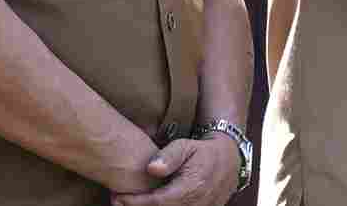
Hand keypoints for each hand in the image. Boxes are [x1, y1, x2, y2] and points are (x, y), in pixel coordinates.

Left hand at [109, 135, 241, 205]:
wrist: (228, 162)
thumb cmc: (202, 152)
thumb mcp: (186, 146)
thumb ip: (169, 156)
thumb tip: (151, 168)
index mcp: (191, 188)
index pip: (157, 202)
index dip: (135, 202)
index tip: (117, 197)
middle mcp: (196, 205)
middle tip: (117, 202)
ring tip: (130, 204)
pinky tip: (149, 204)